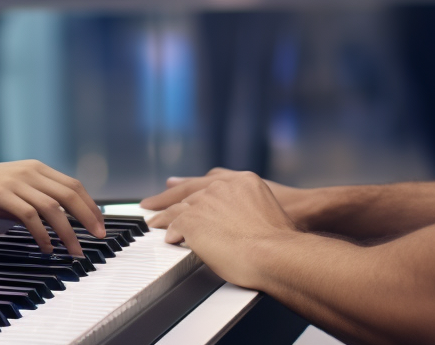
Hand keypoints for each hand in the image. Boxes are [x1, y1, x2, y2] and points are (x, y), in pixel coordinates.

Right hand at [0, 160, 105, 256]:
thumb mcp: (11, 194)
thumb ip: (33, 204)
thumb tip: (56, 223)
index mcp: (35, 168)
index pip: (73, 185)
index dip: (90, 204)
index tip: (100, 223)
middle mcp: (29, 171)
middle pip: (70, 193)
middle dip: (88, 217)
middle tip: (99, 237)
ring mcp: (15, 181)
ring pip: (53, 207)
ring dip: (68, 232)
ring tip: (75, 251)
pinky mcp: (0, 194)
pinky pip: (29, 216)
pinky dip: (42, 234)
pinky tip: (47, 248)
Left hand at [153, 171, 297, 287]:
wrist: (276, 253)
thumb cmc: (280, 241)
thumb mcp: (270, 209)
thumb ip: (250, 204)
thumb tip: (243, 216)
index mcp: (243, 181)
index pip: (210, 181)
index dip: (193, 185)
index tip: (177, 185)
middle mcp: (222, 187)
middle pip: (190, 190)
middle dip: (170, 197)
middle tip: (154, 202)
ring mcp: (206, 201)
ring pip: (178, 206)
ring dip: (164, 215)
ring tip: (154, 222)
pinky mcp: (193, 220)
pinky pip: (173, 223)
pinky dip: (168, 229)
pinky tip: (167, 237)